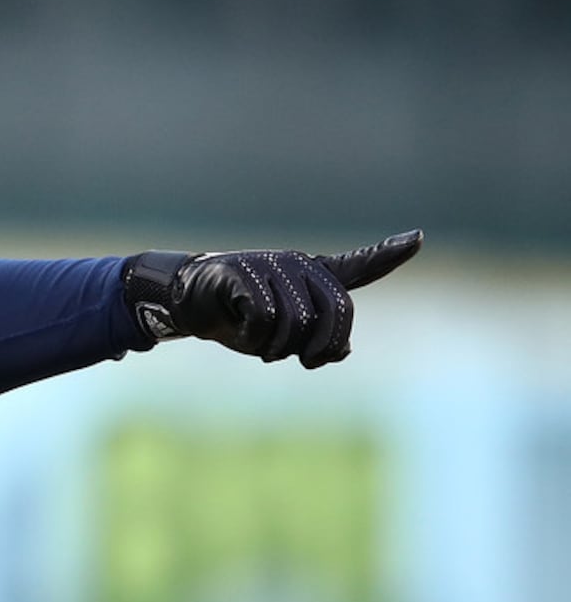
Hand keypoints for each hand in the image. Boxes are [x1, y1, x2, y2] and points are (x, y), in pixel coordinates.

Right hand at [122, 229, 422, 367]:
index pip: (359, 266)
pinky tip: (240, 332)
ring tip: (262, 348)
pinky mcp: (244, 272)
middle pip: (336, 312)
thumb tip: (342, 352)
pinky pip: (265, 318)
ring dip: (279, 348)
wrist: (185, 302)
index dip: (388, 254)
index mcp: (312, 278)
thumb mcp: (280, 338)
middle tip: (306, 363)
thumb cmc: (236, 319)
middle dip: (323, 347)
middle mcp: (299, 265)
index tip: (417, 239)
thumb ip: (316, 343)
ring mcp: (273, 265)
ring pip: (298, 322)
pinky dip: (254, 337)